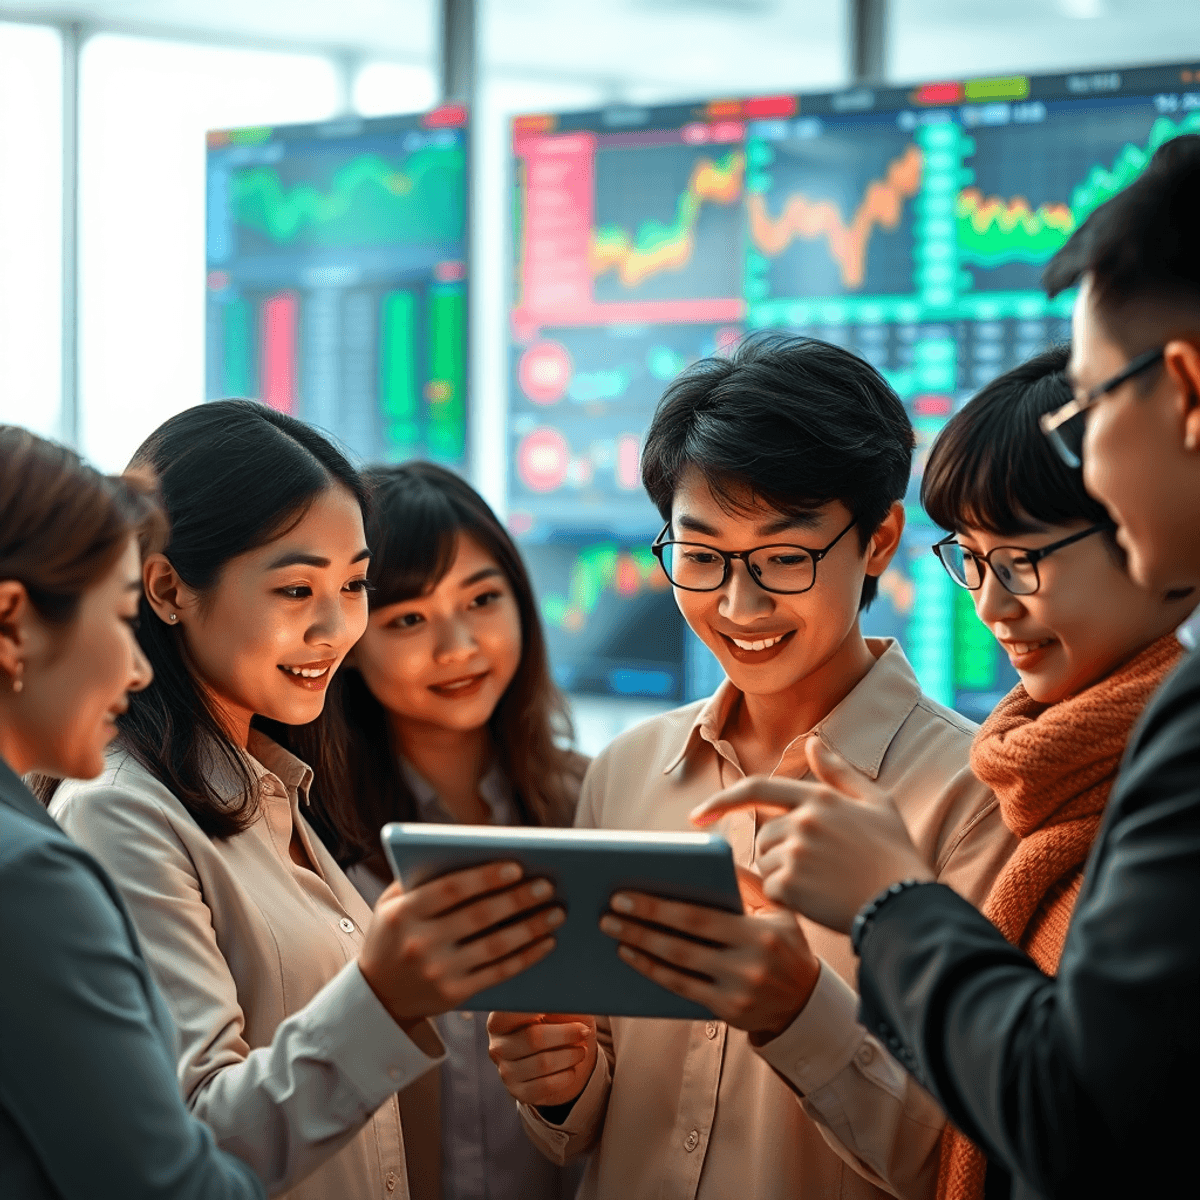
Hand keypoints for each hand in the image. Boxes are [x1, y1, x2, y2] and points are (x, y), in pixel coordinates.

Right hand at [359, 861, 563, 1028]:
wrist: (376, 996)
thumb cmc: (393, 935)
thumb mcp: (391, 903)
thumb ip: (421, 877)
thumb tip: (473, 849)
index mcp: (404, 913)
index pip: (450, 890)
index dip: (485, 877)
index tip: (517, 866)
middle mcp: (420, 943)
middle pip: (479, 916)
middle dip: (517, 899)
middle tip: (548, 885)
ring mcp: (437, 972)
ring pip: (494, 946)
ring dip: (531, 928)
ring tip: (557, 912)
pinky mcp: (454, 995)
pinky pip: (498, 973)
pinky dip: (526, 957)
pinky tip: (547, 942)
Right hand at [487, 1011, 596, 1106]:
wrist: (565, 1057)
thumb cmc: (562, 1023)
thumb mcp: (562, 1007)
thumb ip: (558, 1000)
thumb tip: (563, 993)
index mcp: (500, 1018)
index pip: (512, 1010)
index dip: (537, 1006)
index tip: (559, 1002)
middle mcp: (497, 1045)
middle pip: (533, 1038)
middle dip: (565, 1034)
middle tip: (584, 1031)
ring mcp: (505, 1071)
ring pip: (543, 1064)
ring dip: (570, 1056)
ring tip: (581, 1050)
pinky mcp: (517, 1092)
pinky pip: (545, 1086)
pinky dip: (566, 1076)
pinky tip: (572, 1068)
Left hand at [599, 891, 819, 1037]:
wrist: (806, 1003)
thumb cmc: (786, 944)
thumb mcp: (778, 908)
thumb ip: (747, 882)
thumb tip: (712, 853)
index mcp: (759, 932)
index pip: (699, 917)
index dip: (658, 906)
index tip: (625, 894)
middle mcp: (748, 964)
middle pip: (681, 943)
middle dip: (640, 925)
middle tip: (609, 910)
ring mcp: (737, 991)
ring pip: (677, 968)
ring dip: (640, 948)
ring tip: (613, 931)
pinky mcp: (727, 1012)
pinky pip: (681, 989)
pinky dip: (653, 971)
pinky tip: (631, 956)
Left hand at [691, 737, 933, 933]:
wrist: (908, 905)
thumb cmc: (895, 855)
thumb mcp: (876, 803)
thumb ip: (839, 773)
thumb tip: (814, 742)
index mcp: (818, 798)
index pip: (756, 790)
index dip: (722, 802)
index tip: (698, 816)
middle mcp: (802, 821)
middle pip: (765, 836)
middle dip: (782, 852)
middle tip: (821, 871)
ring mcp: (794, 853)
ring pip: (767, 864)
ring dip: (785, 875)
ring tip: (826, 885)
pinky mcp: (790, 886)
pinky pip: (771, 890)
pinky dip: (787, 897)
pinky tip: (819, 900)